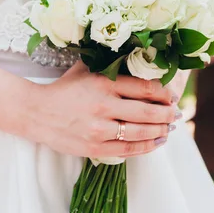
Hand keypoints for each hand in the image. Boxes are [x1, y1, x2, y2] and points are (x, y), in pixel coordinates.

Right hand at [25, 62, 179, 157]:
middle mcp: (104, 105)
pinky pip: (129, 149)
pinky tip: (156, 142)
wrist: (36, 113)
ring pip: (142, 132)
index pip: (146, 88)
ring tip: (169, 129)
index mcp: (104, 82)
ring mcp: (99, 129)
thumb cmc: (64, 90)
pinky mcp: (95, 147)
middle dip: (168, 114)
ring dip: (161, 131)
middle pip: (149, 111)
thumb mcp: (86, 70)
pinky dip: (147, 146)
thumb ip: (111, 67)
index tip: (172, 97)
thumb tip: (142, 63)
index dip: (165, 94)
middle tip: (176, 114)